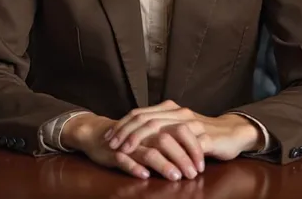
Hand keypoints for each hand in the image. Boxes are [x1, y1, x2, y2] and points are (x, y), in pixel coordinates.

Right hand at [62, 110, 200, 181]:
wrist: (99, 134)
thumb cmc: (133, 139)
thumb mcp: (154, 137)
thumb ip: (173, 142)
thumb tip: (198, 154)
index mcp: (157, 123)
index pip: (180, 131)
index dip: (193, 147)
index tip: (202, 164)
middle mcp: (144, 130)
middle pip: (167, 139)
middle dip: (182, 158)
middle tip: (194, 173)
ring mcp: (129, 142)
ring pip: (148, 150)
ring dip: (163, 164)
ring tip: (176, 176)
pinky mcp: (115, 152)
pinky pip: (125, 160)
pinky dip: (135, 167)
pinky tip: (145, 175)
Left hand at [104, 100, 262, 162]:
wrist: (232, 133)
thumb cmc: (202, 134)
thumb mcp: (177, 128)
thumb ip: (160, 128)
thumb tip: (135, 136)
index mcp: (170, 110)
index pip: (141, 113)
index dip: (123, 124)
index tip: (109, 137)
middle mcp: (179, 113)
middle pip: (148, 120)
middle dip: (128, 133)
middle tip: (114, 146)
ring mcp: (192, 124)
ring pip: (163, 130)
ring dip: (144, 142)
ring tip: (131, 153)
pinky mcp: (205, 138)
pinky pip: (186, 145)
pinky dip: (173, 154)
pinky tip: (161, 162)